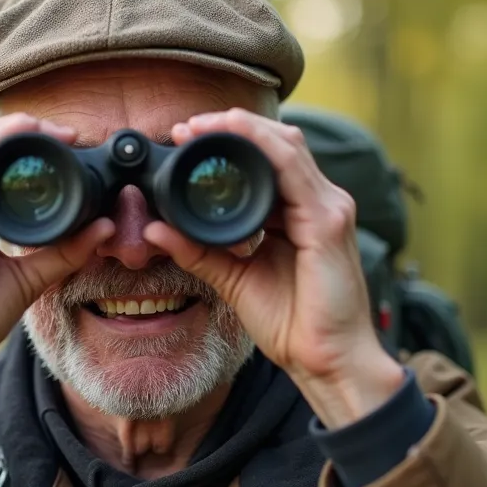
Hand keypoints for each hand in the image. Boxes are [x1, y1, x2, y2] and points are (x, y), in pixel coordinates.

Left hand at [144, 109, 403, 427]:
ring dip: (243, 128)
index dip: (232, 139)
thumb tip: (157, 228)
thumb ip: (198, 249)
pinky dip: (263, 146)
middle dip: (233, 126)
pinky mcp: (329, 222)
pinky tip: (236, 136)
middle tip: (186, 128)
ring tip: (200, 127)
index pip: (270, 158)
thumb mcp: (233, 277)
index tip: (185, 138)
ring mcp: (330, 209)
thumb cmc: (292, 323)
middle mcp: (321, 202)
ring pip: (288, 146)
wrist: (326, 361)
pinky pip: (293, 169)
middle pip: (280, 142)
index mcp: (303, 212)